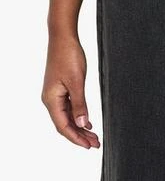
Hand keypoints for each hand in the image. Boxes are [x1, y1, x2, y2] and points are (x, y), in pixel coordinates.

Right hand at [41, 33, 100, 149]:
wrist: (63, 36)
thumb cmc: (68, 55)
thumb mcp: (77, 81)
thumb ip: (79, 103)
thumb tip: (82, 123)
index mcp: (51, 100)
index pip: (63, 126)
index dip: (76, 138)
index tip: (89, 145)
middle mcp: (50, 99)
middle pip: (65, 123)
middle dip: (79, 135)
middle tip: (96, 143)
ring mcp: (55, 93)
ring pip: (67, 116)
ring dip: (80, 126)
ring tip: (93, 135)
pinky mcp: (60, 87)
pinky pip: (68, 107)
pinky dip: (78, 115)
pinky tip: (87, 121)